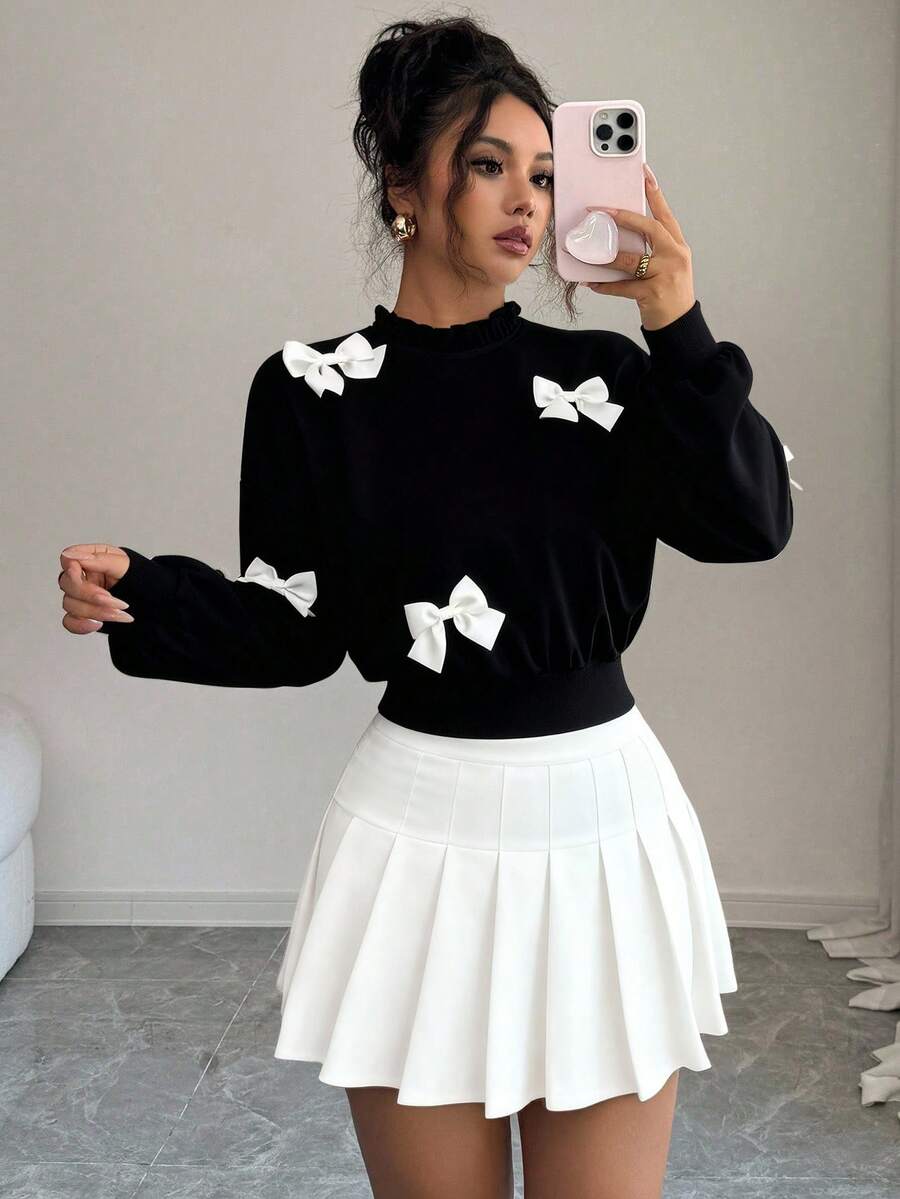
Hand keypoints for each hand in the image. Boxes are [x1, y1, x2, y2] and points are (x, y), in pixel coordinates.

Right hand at [58, 544, 133, 633]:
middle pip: (67, 584)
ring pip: (69, 604)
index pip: (68, 559)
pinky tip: (98, 624)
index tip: (80, 572)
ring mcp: (81, 597)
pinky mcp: (83, 615)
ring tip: (120, 612)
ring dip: (95, 610)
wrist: (152, 603)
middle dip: (91, 595)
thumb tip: (73, 556)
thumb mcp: (125, 565)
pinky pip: (69, 622)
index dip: (71, 567)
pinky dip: (82, 625)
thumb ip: (100, 559)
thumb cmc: (141, 579)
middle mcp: (83, 577)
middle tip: (116, 601)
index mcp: (91, 559)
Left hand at [581, 165, 695, 330]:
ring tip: (587, 253)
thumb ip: (650, 250)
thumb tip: (618, 236)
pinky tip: (591, 283)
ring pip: (632, 260)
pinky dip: (605, 285)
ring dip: (607, 257)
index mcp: (678, 246)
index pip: (665, 214)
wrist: (678, 324)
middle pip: (650, 229)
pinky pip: (623, 286)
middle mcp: (675, 256)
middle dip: (625, 218)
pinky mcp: (653, 293)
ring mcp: (666, 274)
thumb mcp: (666, 266)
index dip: (654, 193)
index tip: (644, 172)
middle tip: (601, 211)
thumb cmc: (668, 292)